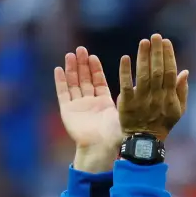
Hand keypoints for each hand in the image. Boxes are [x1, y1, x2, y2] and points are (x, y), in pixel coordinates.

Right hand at [55, 47, 122, 172]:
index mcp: (103, 104)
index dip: (95, 69)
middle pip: (85, 80)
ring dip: (71, 69)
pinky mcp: (67, 112)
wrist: (102, 147)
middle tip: (81, 49)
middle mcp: (90, 104)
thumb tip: (137, 86)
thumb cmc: (116, 134)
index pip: (98, 82)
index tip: (93, 56)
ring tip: (70, 54)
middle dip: (83, 64)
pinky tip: (59, 69)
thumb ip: (127, 99)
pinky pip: (63, 93)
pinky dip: (60, 81)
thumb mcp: (124, 112)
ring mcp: (78, 107)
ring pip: (73, 84)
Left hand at [118, 34, 188, 141]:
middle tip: (155, 36)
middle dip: (157, 52)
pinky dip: (125, 72)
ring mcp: (141, 100)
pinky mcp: (127, 104)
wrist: (145, 141)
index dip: (168, 56)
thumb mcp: (178, 110)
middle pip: (158, 71)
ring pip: (143, 76)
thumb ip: (182, 91)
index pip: (170, 73)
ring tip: (144, 42)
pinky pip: (126, 85)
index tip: (166, 42)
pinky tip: (126, 58)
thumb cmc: (162, 124)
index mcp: (169, 97)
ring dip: (143, 57)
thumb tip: (185, 71)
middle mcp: (156, 97)